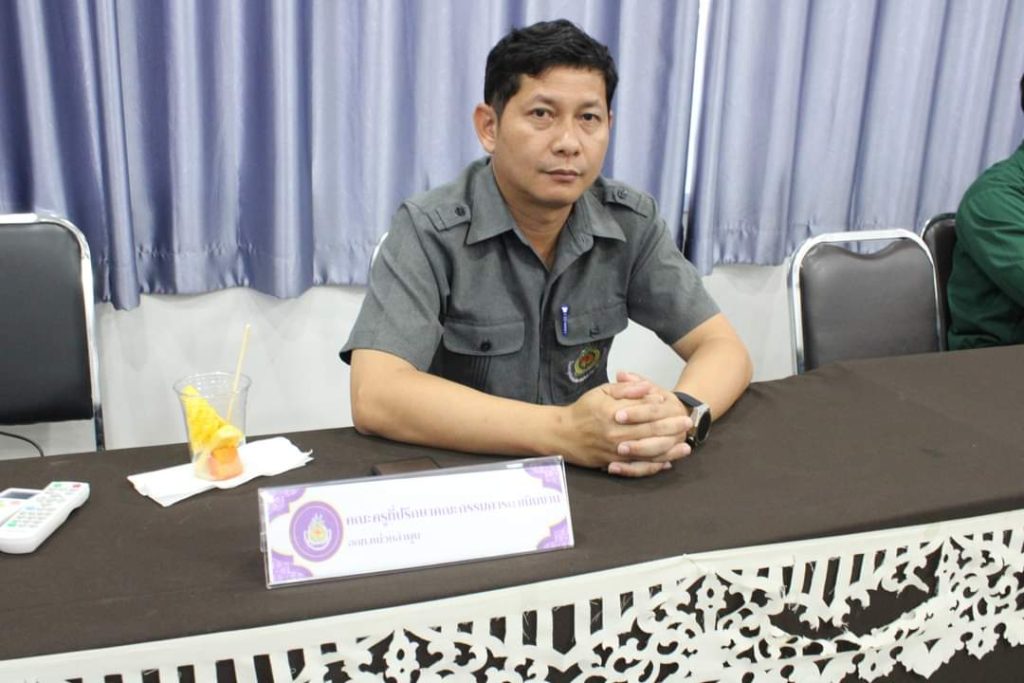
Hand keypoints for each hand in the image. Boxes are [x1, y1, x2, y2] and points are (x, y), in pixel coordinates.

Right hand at [558, 374, 691, 477]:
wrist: (562, 434)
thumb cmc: (583, 410)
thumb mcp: (602, 391)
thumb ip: (626, 388)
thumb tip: (648, 388)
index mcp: (615, 414)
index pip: (646, 414)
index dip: (665, 413)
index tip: (680, 410)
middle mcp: (617, 435)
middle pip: (651, 433)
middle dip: (672, 430)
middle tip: (688, 426)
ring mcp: (615, 452)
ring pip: (647, 453)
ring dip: (669, 451)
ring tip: (685, 448)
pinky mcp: (613, 463)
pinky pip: (636, 468)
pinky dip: (652, 467)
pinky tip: (665, 464)